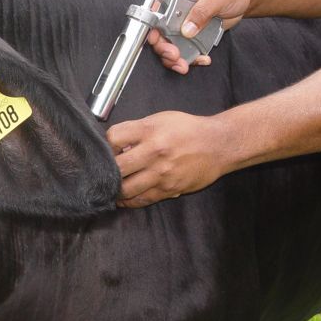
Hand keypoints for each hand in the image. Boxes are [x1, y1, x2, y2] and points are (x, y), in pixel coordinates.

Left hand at [107, 111, 230, 206]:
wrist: (218, 145)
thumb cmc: (188, 129)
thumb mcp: (160, 119)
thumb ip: (137, 131)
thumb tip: (116, 145)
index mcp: (150, 131)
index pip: (114, 138)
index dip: (105, 145)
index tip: (105, 150)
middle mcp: (154, 152)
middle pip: (117, 167)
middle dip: (106, 171)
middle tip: (102, 173)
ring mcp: (161, 173)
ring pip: (127, 188)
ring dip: (115, 190)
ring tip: (109, 188)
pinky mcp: (169, 189)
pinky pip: (142, 200)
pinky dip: (128, 201)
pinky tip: (122, 198)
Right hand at [151, 0, 252, 73]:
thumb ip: (202, 11)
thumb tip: (187, 30)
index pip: (157, 7)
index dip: (153, 24)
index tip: (158, 38)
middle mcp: (174, 6)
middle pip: (159, 29)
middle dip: (164, 46)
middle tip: (174, 55)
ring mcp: (181, 21)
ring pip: (169, 42)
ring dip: (174, 57)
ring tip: (184, 65)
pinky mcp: (190, 33)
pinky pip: (184, 48)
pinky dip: (190, 58)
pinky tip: (202, 59)